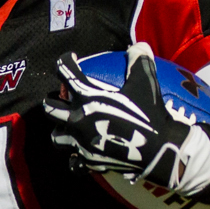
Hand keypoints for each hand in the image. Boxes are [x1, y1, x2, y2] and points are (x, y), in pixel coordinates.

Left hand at [42, 45, 192, 189]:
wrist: (158, 150)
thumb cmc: (150, 114)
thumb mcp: (146, 82)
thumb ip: (139, 60)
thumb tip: (138, 45)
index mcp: (86, 98)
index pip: (66, 72)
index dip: (66, 61)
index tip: (72, 58)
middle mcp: (77, 119)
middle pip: (50, 107)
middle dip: (52, 99)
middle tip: (61, 96)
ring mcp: (80, 142)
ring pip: (56, 136)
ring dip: (59, 129)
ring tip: (66, 126)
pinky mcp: (88, 161)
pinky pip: (73, 163)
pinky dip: (74, 158)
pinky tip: (79, 155)